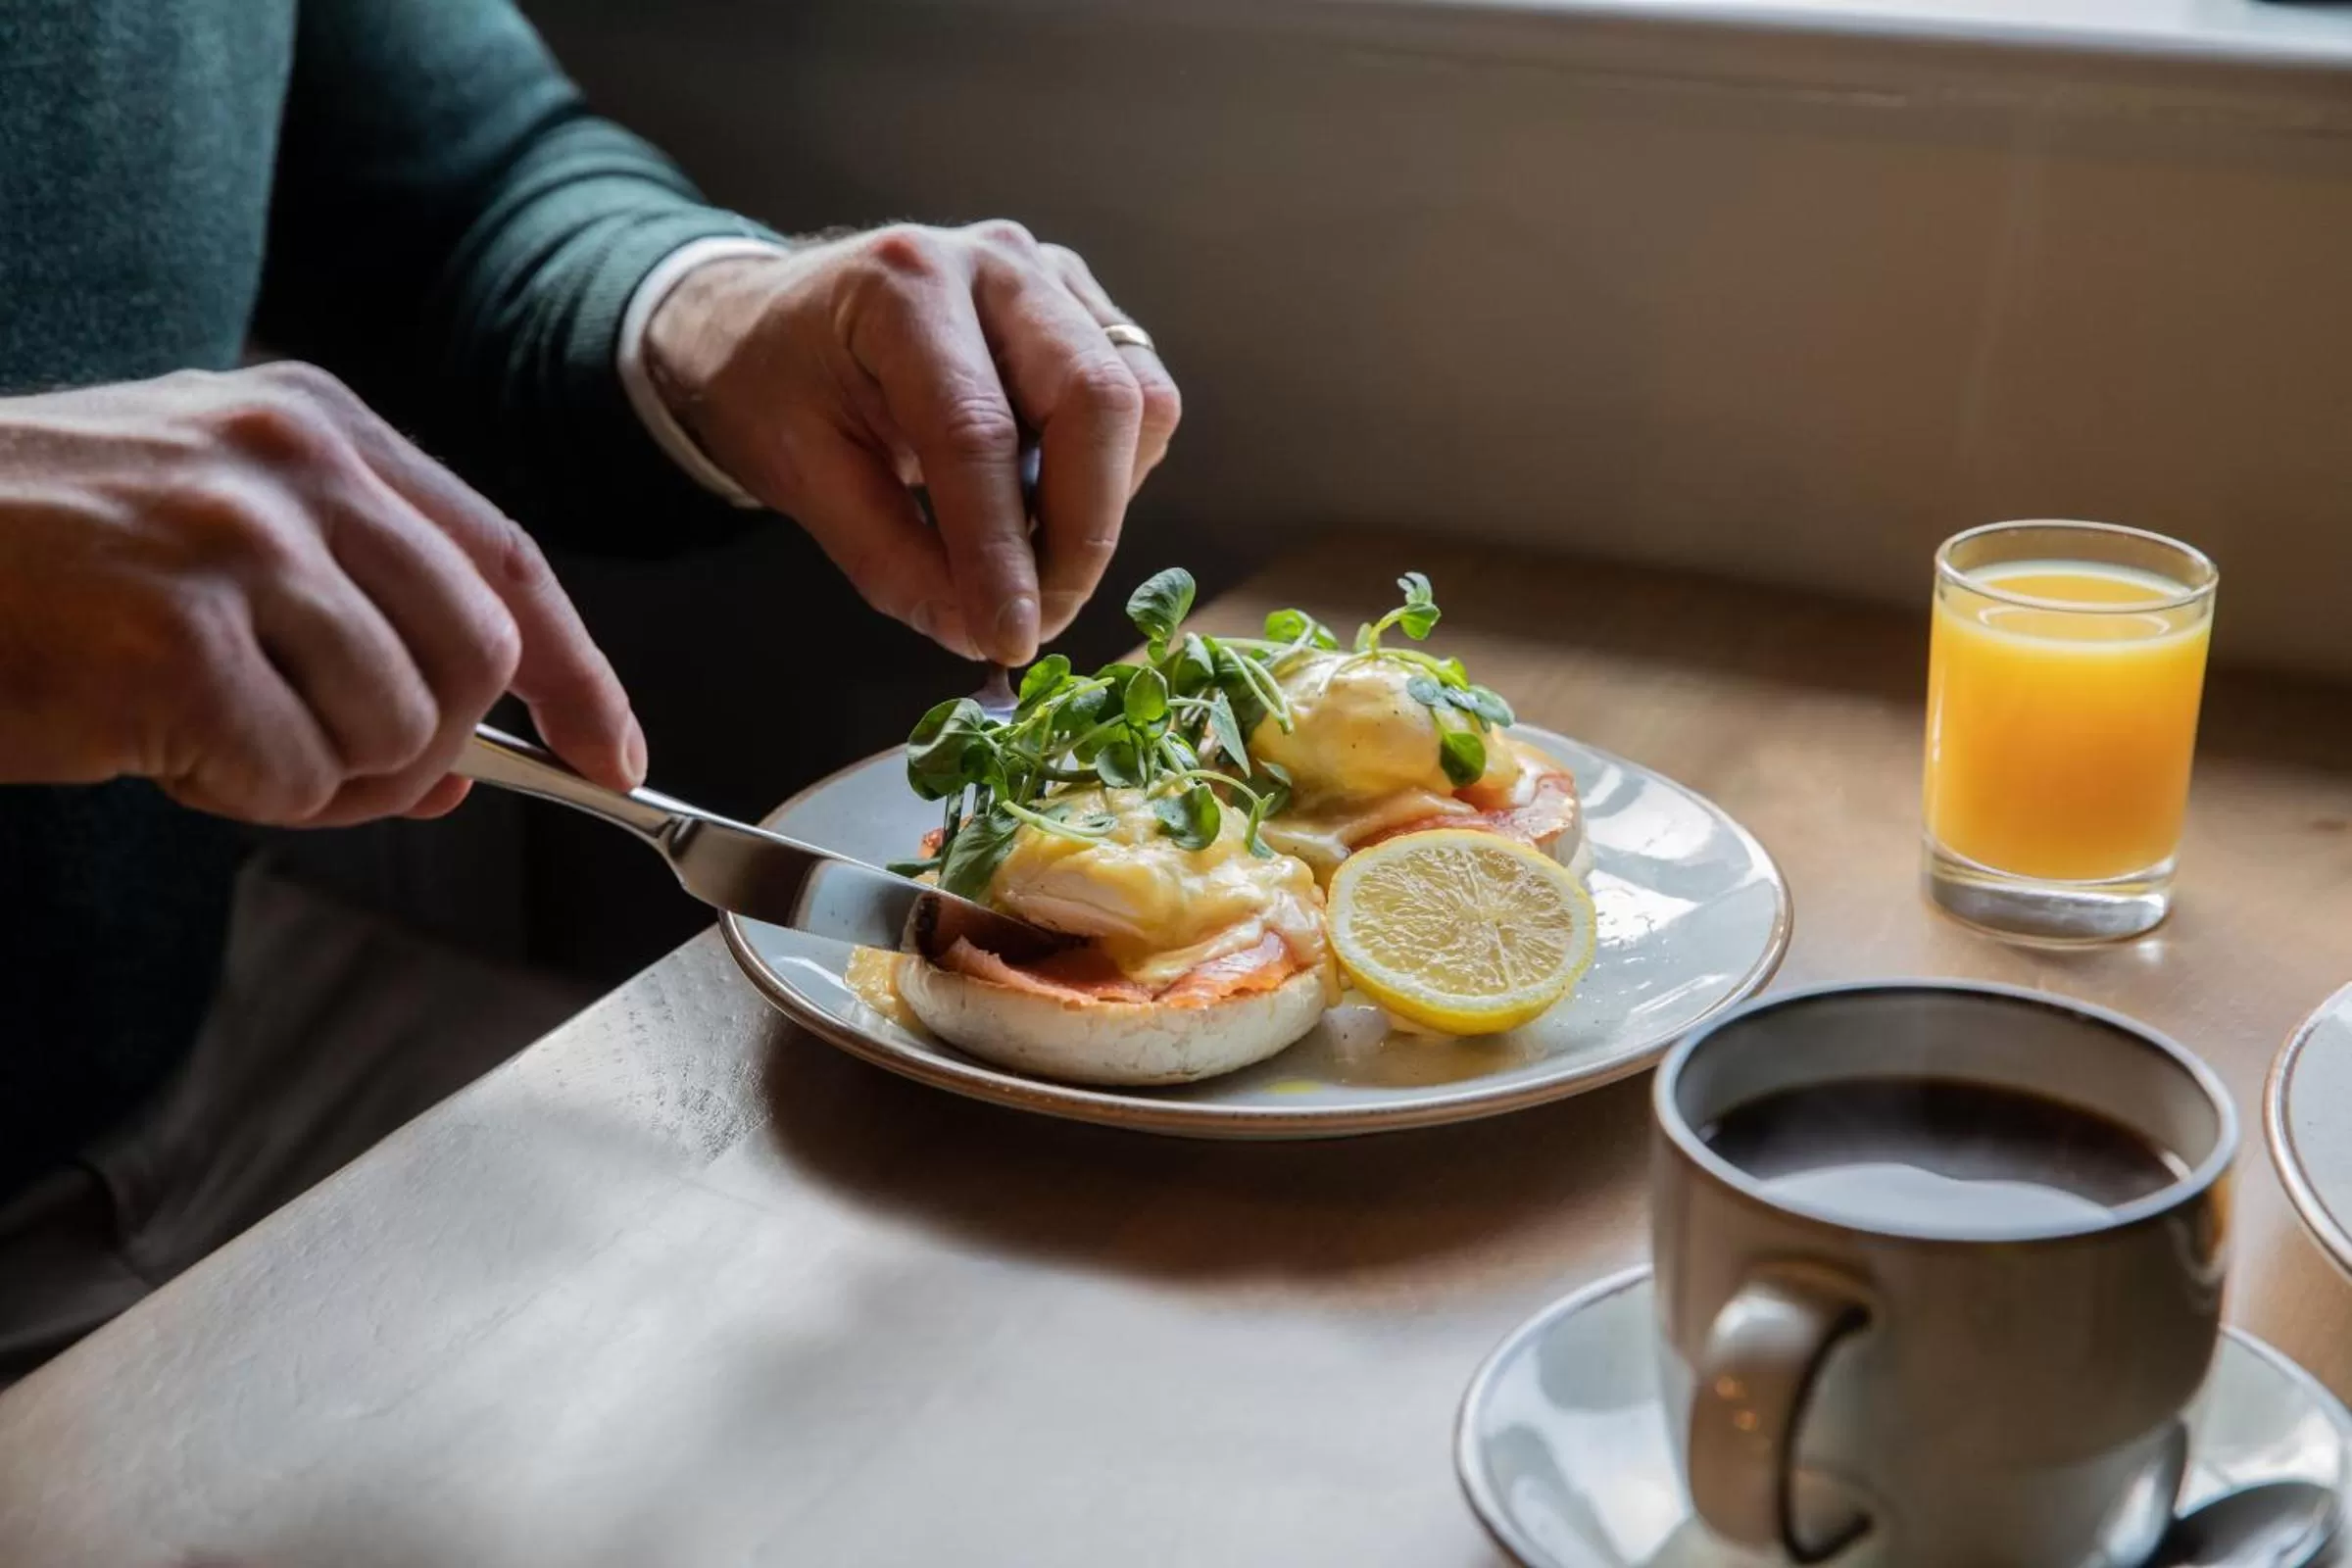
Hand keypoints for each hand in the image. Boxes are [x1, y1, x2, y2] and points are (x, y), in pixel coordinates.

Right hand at [0, 364, 641, 825]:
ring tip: (214, 733)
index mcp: (319, 427)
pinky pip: (298, 778)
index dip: (577, 670)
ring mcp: (237, 548)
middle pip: (474, 659)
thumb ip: (359, 629)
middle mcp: (294, 468)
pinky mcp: (180, 643)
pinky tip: (164, 747)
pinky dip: (245, 794)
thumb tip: (462, 769)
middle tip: (323, 755)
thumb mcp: (216, 545)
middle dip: (424, 743)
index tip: (615, 751)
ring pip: (401, 730)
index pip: (505, 557)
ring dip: (324, 773)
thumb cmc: (38, 562)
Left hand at [642, 222, 1181, 665]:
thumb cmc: (775, 390)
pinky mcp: (1083, 306)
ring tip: (1033, 561)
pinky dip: (1110, 474)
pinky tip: (1044, 505)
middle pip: (1095, 398)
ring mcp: (1050, 276)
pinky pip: (1141, 399)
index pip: (978, 433)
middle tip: (1039, 618)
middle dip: (1083, 532)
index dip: (1002, 549)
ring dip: (1104, 505)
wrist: (771, 321)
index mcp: (903, 286)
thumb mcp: (801, 479)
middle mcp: (994, 263)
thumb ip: (891, 561)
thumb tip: (984, 636)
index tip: (1010, 639)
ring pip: (1140, 400)